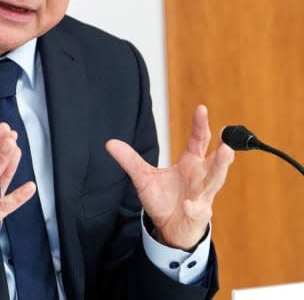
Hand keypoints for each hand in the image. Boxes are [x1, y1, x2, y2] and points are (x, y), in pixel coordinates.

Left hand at [105, 105, 234, 249]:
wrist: (169, 227)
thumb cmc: (163, 199)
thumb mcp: (143, 177)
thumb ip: (130, 160)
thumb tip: (110, 143)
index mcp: (190, 163)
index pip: (198, 141)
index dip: (200, 126)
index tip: (201, 109)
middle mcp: (200, 177)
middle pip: (214, 161)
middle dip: (221, 149)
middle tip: (227, 136)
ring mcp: (201, 196)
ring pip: (214, 181)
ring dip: (220, 168)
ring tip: (226, 153)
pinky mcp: (197, 215)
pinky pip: (197, 210)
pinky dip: (193, 207)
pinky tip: (188, 204)